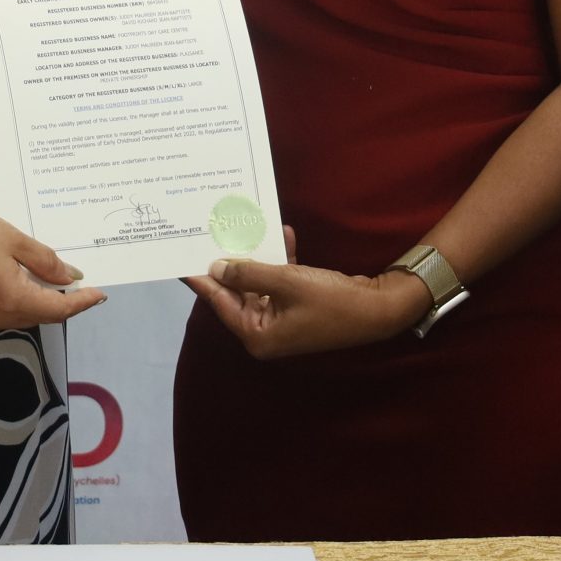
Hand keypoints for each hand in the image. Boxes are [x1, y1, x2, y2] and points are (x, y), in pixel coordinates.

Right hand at [0, 198, 107, 330]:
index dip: (81, 303)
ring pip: (19, 316)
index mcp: (12, 301)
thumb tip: (71, 277)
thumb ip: (46, 262)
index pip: (58, 310)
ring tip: (51, 279)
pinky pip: (0, 312)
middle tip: (77, 282)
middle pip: (39, 316)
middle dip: (60, 302)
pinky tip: (20, 280)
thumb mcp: (14, 240)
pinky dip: (16, 300)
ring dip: (38, 301)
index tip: (100, 294)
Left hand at [183, 225, 429, 358]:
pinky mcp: (300, 306)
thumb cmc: (332, 301)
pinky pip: (280, 281)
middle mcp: (265, 331)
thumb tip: (217, 268)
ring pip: (259, 283)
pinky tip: (285, 234)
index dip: (200, 278)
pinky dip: (282, 260)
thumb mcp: (287, 282)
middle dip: (229, 261)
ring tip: (243, 226)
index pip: (219, 301)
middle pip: (237, 292)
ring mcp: (283, 319)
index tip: (179, 259)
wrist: (380, 308)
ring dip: (258, 256)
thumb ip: (249, 273)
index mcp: (257, 335)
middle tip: (209, 233)